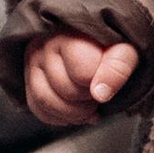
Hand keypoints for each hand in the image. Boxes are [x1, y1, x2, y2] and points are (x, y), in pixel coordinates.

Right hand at [23, 30, 141, 130]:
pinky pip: (37, 108)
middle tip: (99, 94)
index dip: (101, 82)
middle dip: (88, 101)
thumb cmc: (109, 43)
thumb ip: (118, 66)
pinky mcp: (28, 78)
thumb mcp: (125, 48)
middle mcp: (45, 45)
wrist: (92, 37)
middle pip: (65, 89)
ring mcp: (32, 62)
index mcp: (69, 34)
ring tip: (88, 106)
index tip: (108, 77)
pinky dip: (58, 117)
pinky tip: (74, 111)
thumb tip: (100, 94)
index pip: (83, 73)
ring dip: (73, 114)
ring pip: (46, 101)